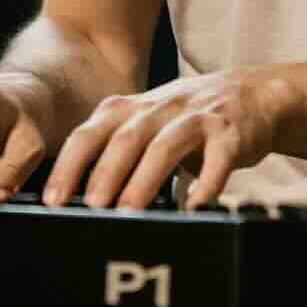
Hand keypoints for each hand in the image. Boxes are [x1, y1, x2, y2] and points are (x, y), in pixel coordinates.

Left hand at [41, 66, 292, 212]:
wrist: (254, 93)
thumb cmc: (189, 118)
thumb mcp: (149, 122)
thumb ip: (118, 147)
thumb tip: (79, 199)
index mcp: (134, 108)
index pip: (91, 132)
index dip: (70, 165)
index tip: (52, 200)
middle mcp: (161, 107)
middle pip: (126, 138)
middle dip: (104, 174)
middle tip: (90, 209)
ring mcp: (196, 117)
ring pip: (165, 146)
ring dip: (144, 180)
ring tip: (128, 213)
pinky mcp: (230, 133)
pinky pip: (217, 157)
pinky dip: (206, 182)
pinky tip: (196, 205)